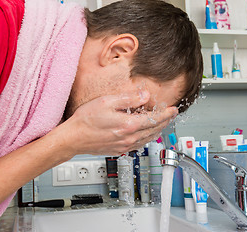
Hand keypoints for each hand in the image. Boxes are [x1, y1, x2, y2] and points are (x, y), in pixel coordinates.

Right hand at [56, 90, 177, 157]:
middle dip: (165, 122)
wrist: (73, 138)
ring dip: (158, 131)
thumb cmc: (86, 120)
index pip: (154, 119)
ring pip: (148, 139)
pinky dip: (147, 138)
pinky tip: (146, 135)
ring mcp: (124, 146)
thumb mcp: (107, 101)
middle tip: (171, 115)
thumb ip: (129, 99)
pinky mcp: (119, 150)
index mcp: (129, 125)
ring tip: (162, 124)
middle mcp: (129, 138)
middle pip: (154, 130)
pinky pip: (139, 145)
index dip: (166, 114)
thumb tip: (145, 96)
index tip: (173, 109)